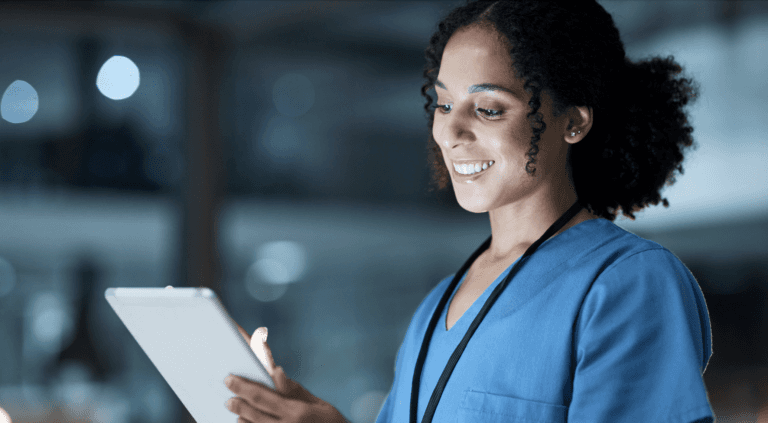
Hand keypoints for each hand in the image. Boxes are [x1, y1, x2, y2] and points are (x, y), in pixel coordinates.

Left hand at [227, 322, 349, 422]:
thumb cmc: (332, 422)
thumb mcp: (318, 403)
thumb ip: (294, 390)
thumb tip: (276, 372)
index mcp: (296, 412)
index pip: (262, 397)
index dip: (243, 387)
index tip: (230, 379)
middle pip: (253, 414)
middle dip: (238, 403)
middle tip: (228, 396)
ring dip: (242, 418)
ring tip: (234, 409)